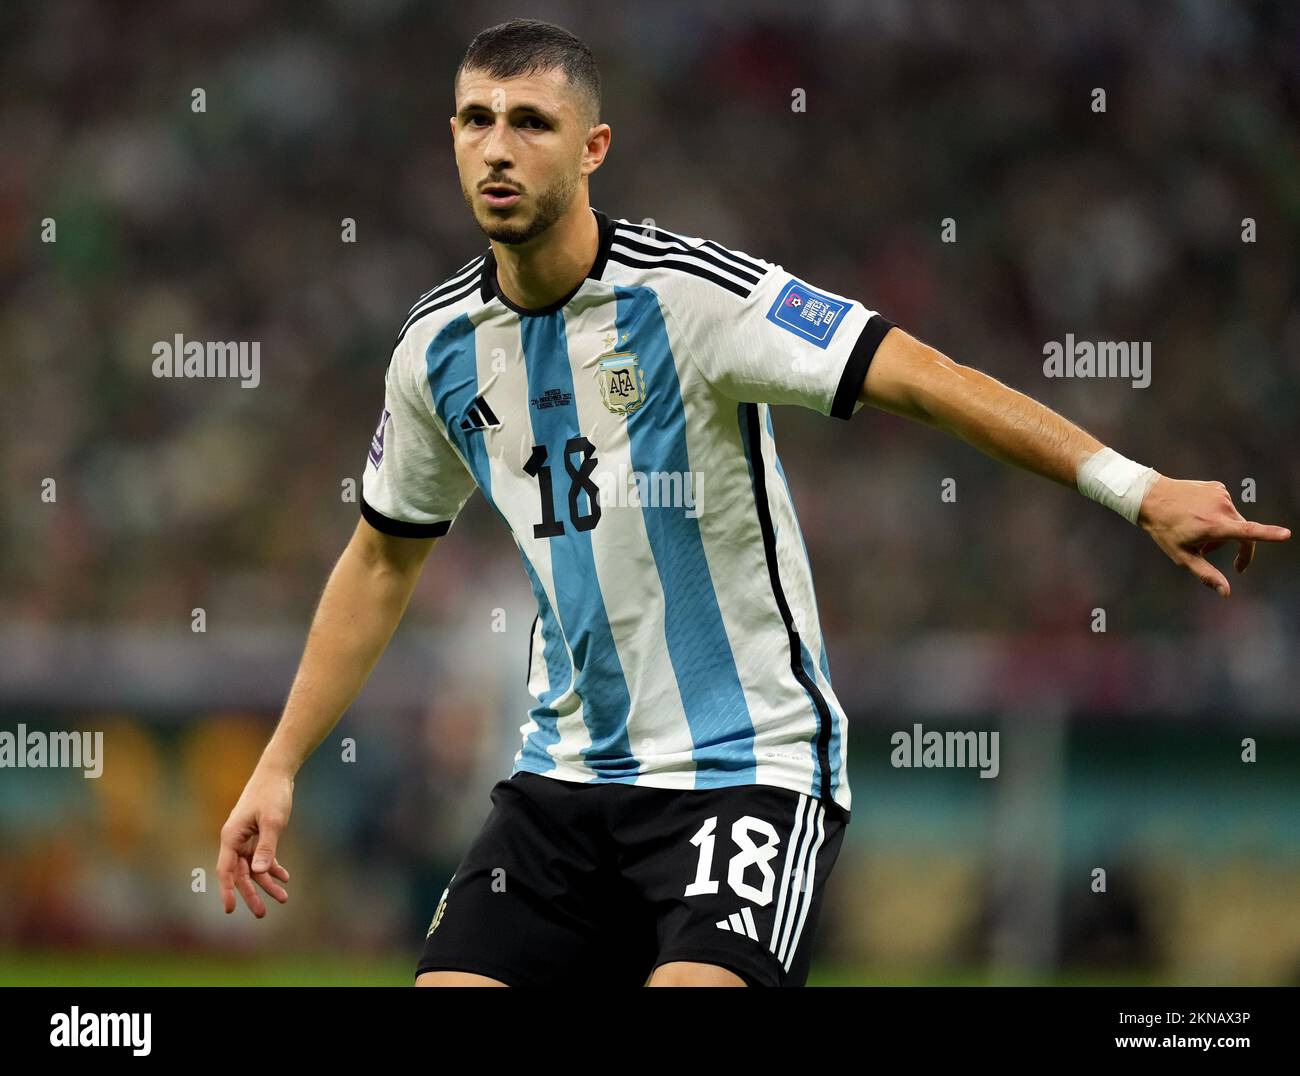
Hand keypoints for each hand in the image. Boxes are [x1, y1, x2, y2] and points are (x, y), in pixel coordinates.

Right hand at [217, 767, 293, 916]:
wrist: (276, 773)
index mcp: (231, 836)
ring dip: (267, 882)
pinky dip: (272, 867)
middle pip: (240, 873)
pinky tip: (284, 877)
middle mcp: (235, 839)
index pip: (226, 870)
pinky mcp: (257, 834)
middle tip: (261, 914)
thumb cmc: (272, 794)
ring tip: (283, 898)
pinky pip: (262, 857)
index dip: (227, 890)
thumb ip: (267, 847)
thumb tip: (259, 872)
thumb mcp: (273, 821)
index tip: (230, 910)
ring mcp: (246, 837)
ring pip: (253, 867)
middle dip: (251, 893)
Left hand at [1138, 476, 1290, 596]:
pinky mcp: (1218, 487)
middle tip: (1205, 552)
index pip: (1248, 532)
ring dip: (1221, 530)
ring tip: (1196, 532)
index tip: (1286, 534)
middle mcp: (1222, 507)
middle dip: (1231, 547)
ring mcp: (1221, 494)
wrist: (1150, 496)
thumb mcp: (1182, 556)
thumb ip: (1206, 574)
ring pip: (1233, 520)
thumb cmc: (1164, 529)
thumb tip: (1226, 593)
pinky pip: (1224, 506)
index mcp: (1215, 525)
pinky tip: (1196, 514)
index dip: (1269, 534)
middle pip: (1242, 532)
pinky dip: (1216, 515)